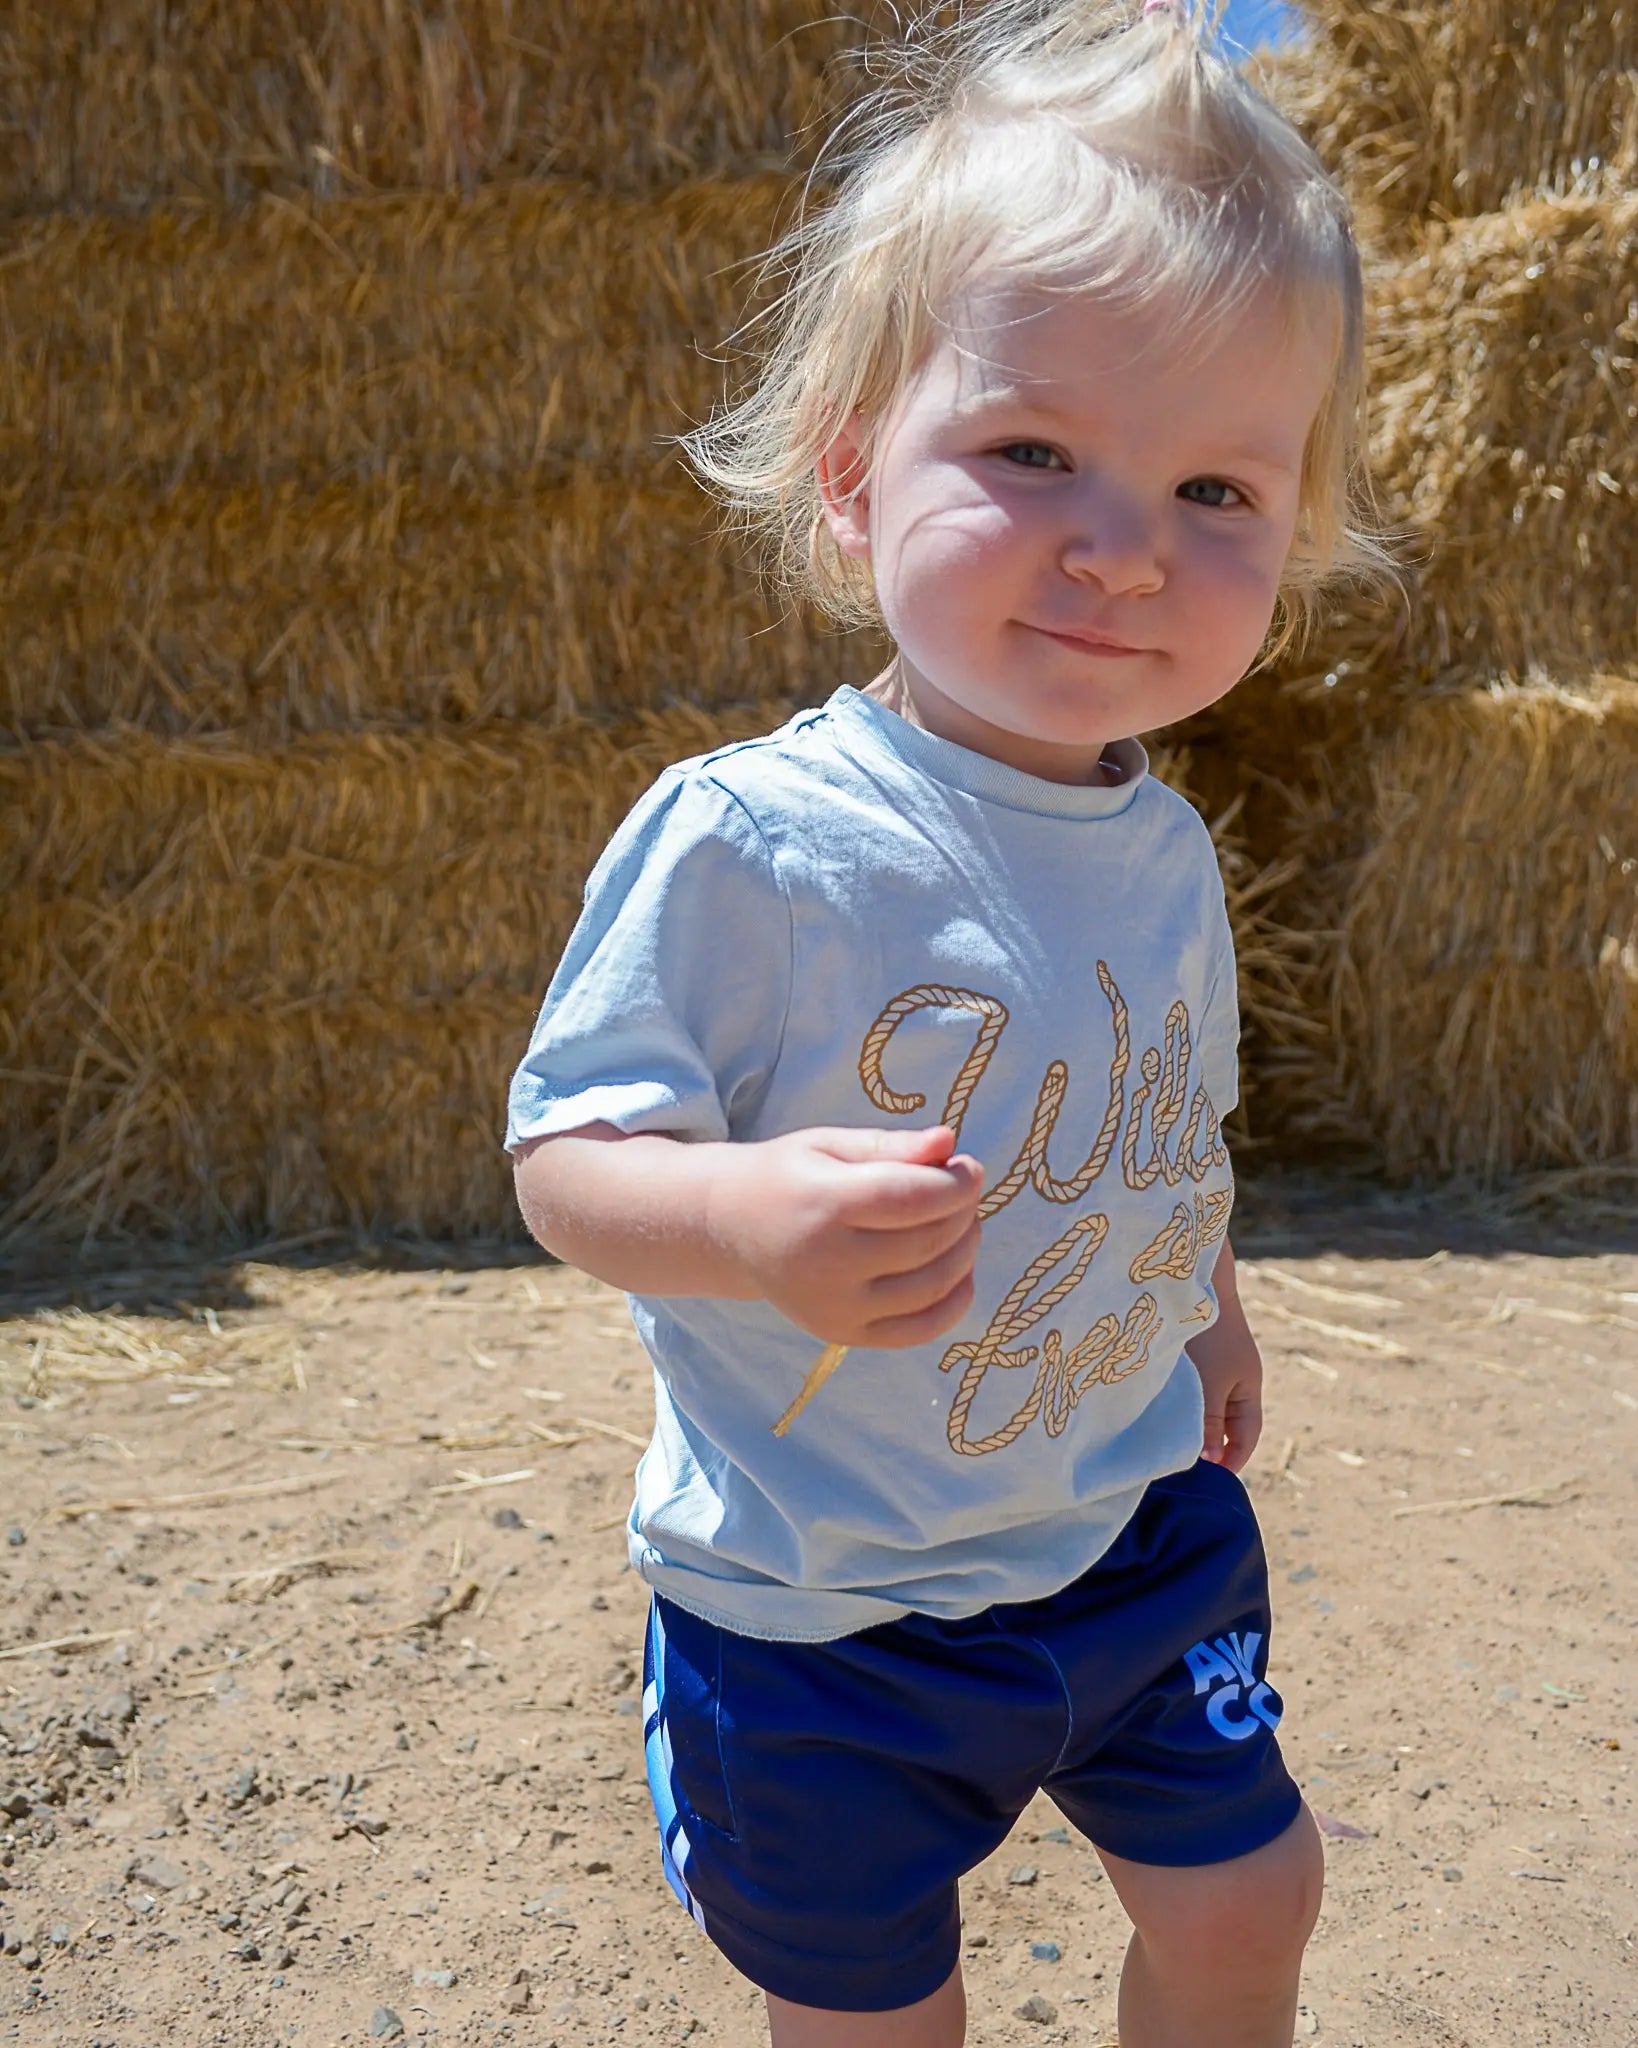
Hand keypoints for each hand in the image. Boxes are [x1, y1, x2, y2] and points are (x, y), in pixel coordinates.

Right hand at [709, 1124, 983, 1348]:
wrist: (731, 1229)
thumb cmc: (788, 1177)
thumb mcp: (830, 1145)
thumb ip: (890, 1145)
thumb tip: (949, 1141)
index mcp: (821, 1204)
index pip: (912, 1198)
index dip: (957, 1184)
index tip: (970, 1167)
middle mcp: (826, 1263)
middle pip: (927, 1242)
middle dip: (963, 1212)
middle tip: (964, 1191)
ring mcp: (835, 1307)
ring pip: (932, 1286)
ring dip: (965, 1252)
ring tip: (963, 1223)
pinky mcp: (844, 1335)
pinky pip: (920, 1329)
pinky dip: (954, 1302)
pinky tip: (960, 1271)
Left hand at [1186, 1246, 1262, 1471]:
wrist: (1191, 1275)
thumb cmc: (1204, 1332)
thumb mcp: (1208, 1384)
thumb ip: (1209, 1422)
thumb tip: (1210, 1458)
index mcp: (1248, 1385)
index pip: (1246, 1435)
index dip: (1232, 1459)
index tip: (1210, 1480)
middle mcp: (1234, 1374)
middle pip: (1225, 1422)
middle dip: (1209, 1446)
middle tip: (1182, 1469)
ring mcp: (1213, 1360)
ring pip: (1204, 1403)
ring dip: (1189, 1423)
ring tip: (1164, 1443)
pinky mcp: (1192, 1347)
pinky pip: (1189, 1385)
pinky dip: (1178, 1401)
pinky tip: (1154, 1409)